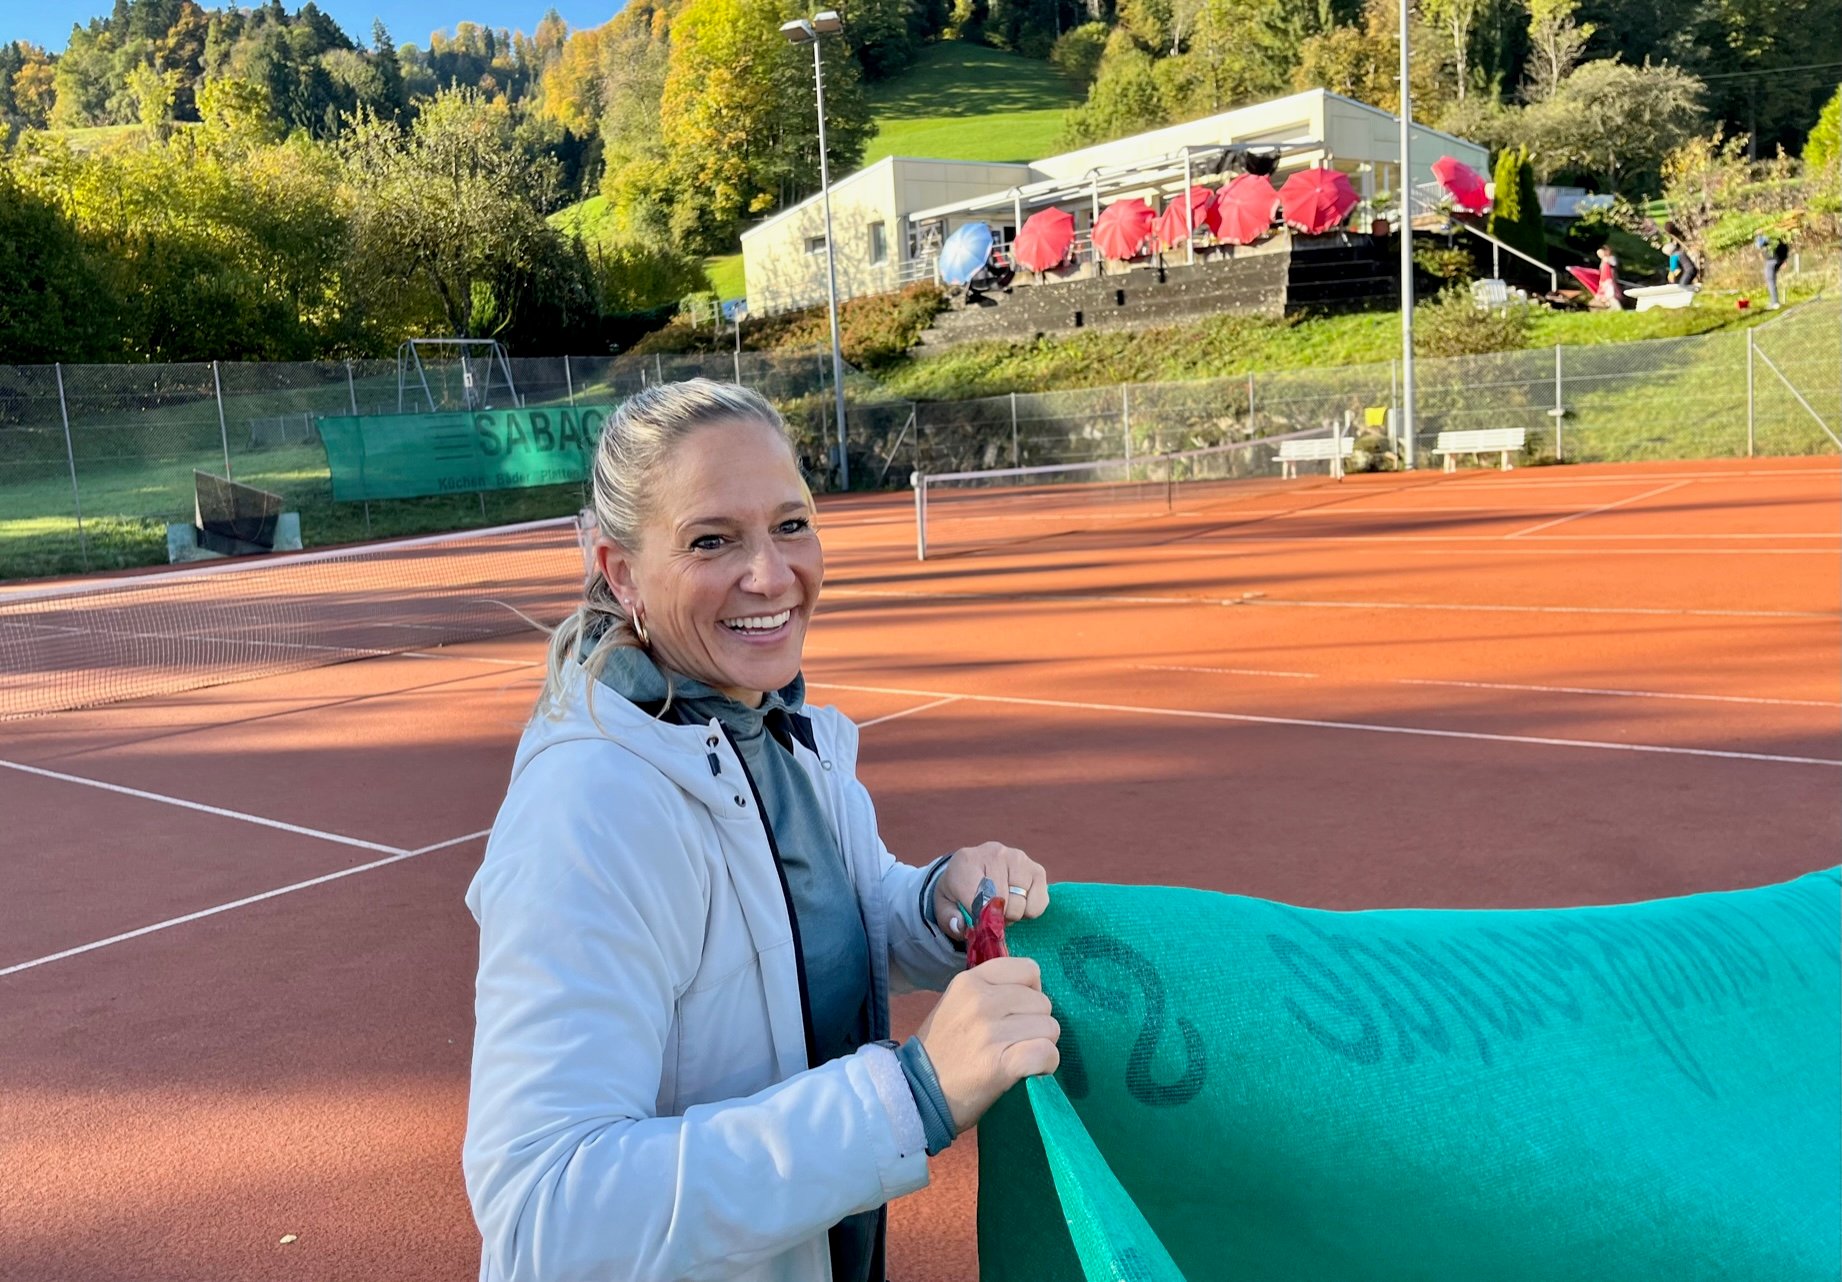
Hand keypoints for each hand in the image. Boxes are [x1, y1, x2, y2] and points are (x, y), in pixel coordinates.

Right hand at [915, 957, 1060, 1131]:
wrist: (917, 1093)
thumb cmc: (941, 1051)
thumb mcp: (956, 1004)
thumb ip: (991, 991)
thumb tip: (1032, 993)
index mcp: (970, 982)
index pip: (1028, 969)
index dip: (1031, 991)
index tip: (1019, 1011)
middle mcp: (981, 1001)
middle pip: (1043, 1002)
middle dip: (1037, 1022)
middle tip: (1016, 1041)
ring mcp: (992, 1032)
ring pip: (1050, 1028)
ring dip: (1042, 1044)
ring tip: (1019, 1056)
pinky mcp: (1004, 1063)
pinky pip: (1047, 1053)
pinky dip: (1046, 1064)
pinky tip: (1031, 1071)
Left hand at [933, 841, 1048, 941]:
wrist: (972, 872)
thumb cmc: (957, 891)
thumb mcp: (944, 905)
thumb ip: (948, 918)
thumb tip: (960, 925)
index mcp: (966, 861)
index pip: (980, 897)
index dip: (981, 916)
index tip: (977, 918)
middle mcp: (994, 853)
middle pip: (1002, 902)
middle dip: (996, 916)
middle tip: (990, 912)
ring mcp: (1018, 858)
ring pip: (1021, 904)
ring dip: (1013, 914)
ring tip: (1003, 906)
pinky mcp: (1037, 869)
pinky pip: (1039, 903)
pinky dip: (1029, 911)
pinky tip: (1018, 901)